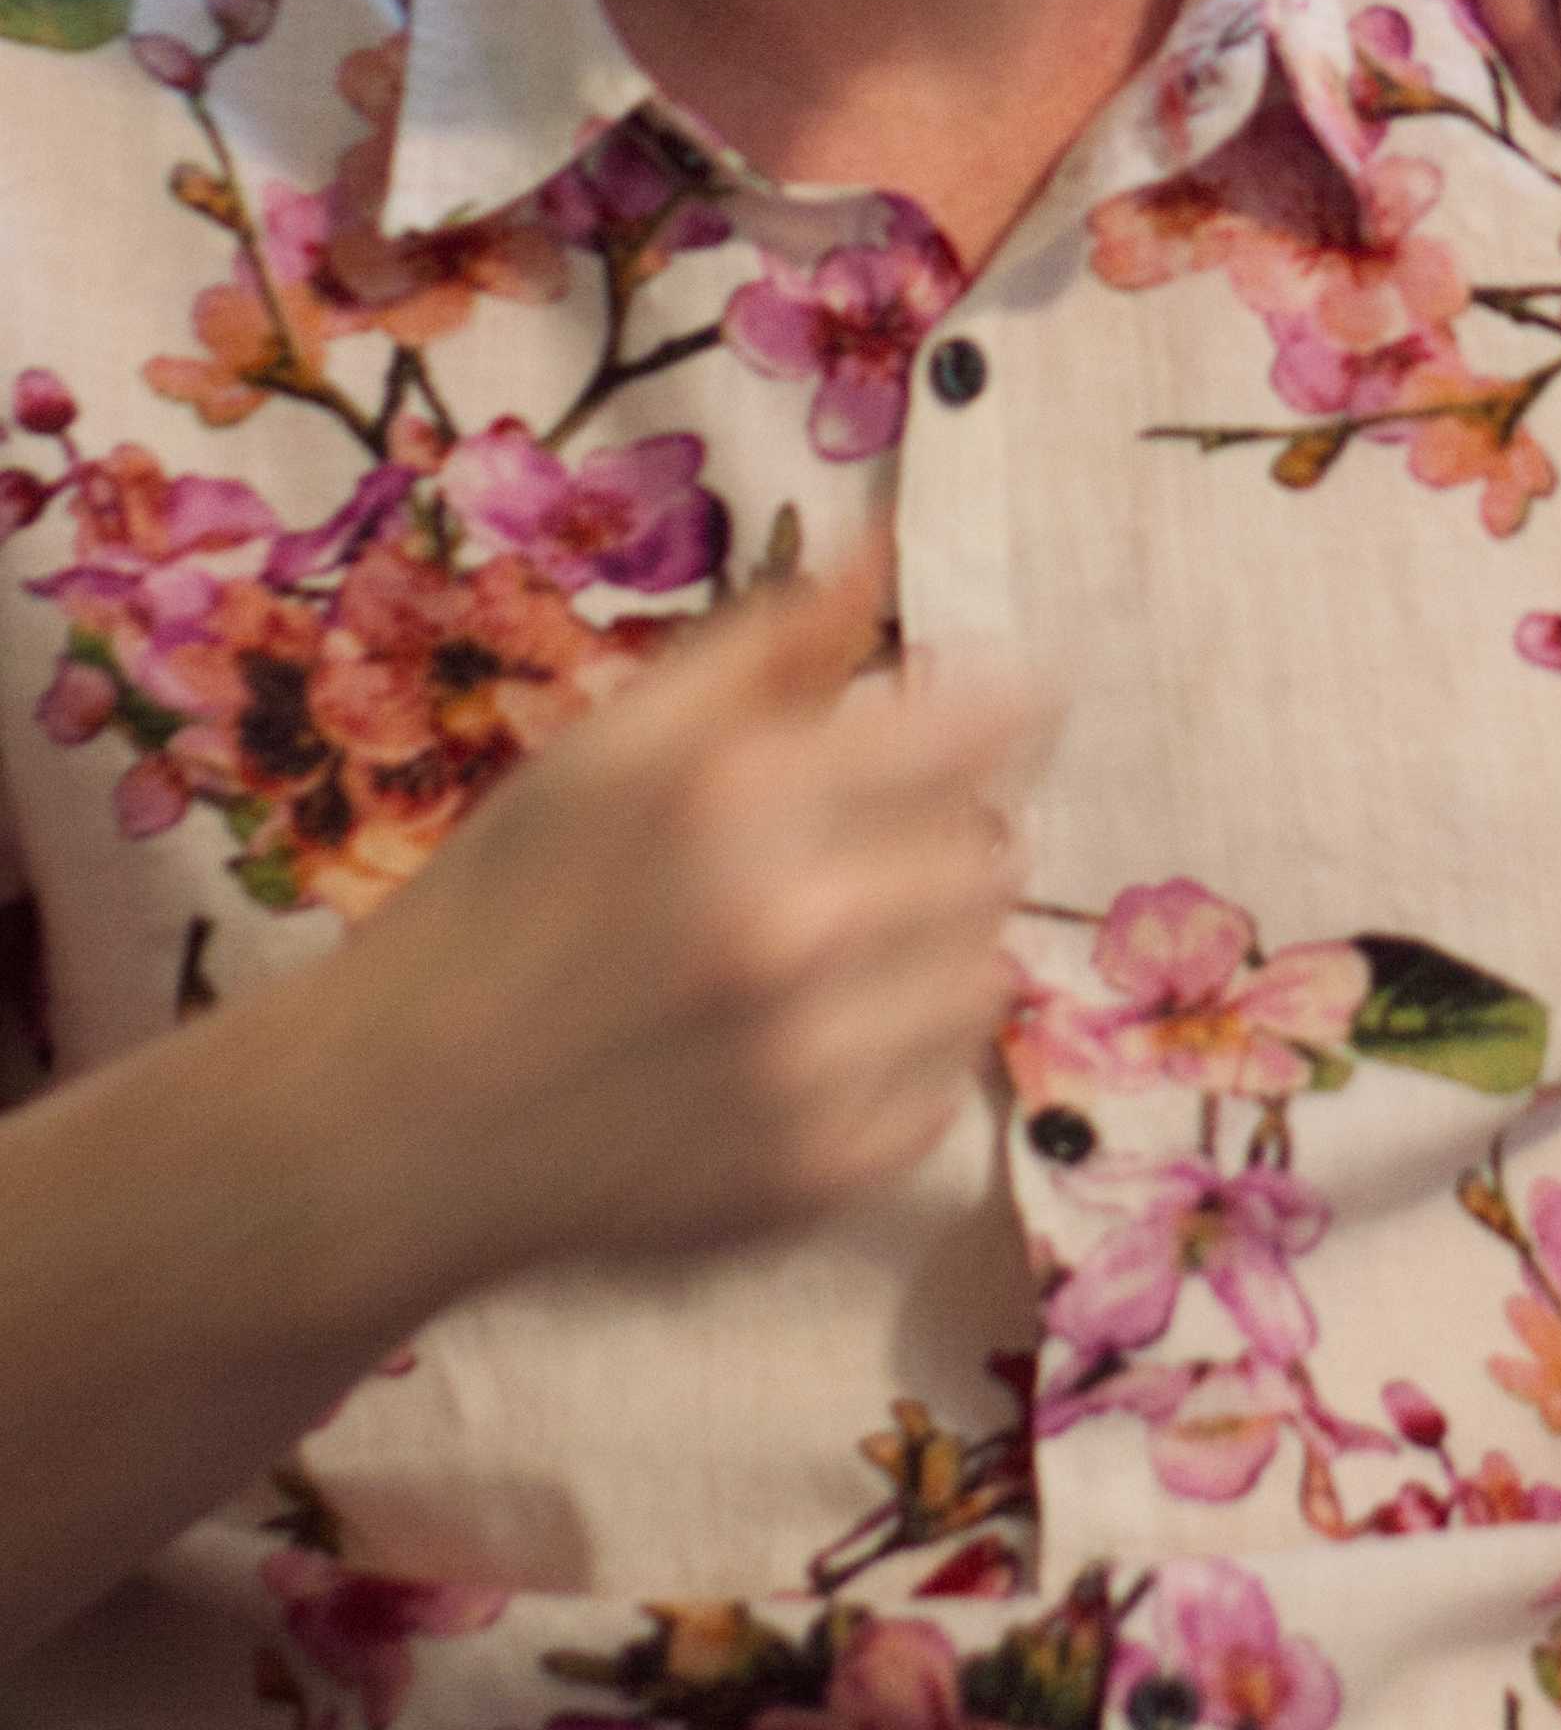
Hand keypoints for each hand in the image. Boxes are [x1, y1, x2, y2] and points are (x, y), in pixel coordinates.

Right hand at [337, 542, 1046, 1296]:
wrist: (391, 1127)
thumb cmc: (501, 907)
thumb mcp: (610, 746)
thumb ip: (764, 647)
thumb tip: (883, 549)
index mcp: (736, 798)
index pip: (982, 731)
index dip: (1000, 712)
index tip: (986, 720)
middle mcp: (787, 931)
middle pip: (991, 853)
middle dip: (945, 835)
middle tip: (866, 849)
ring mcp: (806, 1069)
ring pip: (983, 972)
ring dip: (934, 947)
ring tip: (843, 949)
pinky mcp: (812, 1181)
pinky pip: (941, 1090)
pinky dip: (901, 1058)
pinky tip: (816, 1042)